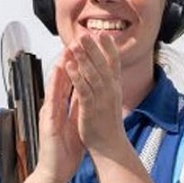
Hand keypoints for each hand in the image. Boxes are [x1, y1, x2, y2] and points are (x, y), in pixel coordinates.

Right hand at [36, 56, 84, 182]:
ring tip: (65, 53)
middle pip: (59, 80)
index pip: (67, 82)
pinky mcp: (47, 123)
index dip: (74, 65)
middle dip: (66, 60)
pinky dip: (55, 89)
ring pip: (53, 87)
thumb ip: (76, 108)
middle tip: (73, 41)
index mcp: (60, 108)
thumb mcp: (73, 124)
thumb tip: (84, 94)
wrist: (54, 172)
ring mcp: (48, 114)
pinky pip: (52, 102)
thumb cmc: (64, 151)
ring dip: (58, 70)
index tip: (82, 49)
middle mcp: (52, 107)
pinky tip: (58, 79)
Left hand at [62, 34, 124, 152]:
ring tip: (76, 44)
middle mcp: (110, 92)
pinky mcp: (90, 110)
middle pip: (102, 65)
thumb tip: (104, 74)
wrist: (110, 148)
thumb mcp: (110, 102)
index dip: (109, 49)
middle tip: (87, 33)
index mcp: (114, 90)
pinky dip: (77, 76)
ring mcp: (101, 101)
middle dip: (94, 48)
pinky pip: (83, 90)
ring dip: (84, 59)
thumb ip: (107, 87)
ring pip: (93, 75)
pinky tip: (70, 66)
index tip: (104, 34)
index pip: (113, 65)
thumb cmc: (107, 126)